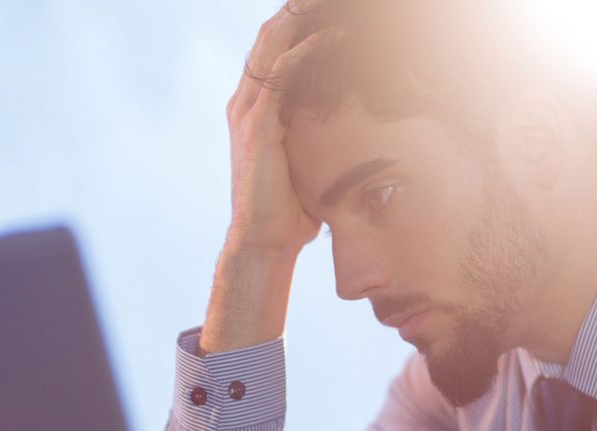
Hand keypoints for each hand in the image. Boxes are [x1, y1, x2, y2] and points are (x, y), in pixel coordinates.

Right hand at [198, 7, 332, 353]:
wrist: (264, 242)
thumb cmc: (289, 211)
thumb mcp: (304, 165)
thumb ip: (315, 143)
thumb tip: (351, 141)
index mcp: (253, 109)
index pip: (272, 50)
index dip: (295, 24)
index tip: (325, 10)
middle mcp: (245, 104)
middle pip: (269, 37)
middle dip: (297, 10)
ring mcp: (248, 113)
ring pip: (272, 46)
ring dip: (301, 19)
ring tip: (329, 5)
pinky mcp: (258, 127)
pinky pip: (281, 77)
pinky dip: (305, 53)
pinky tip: (333, 39)